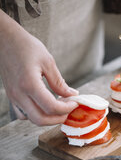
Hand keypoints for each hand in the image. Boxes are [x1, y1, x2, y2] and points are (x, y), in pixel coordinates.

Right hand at [0, 10, 78, 125]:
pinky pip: (23, 114)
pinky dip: (35, 115)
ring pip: (31, 119)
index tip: (75, 103)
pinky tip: (43, 106)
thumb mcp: (48, 62)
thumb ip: (59, 82)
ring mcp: (13, 97)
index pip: (51, 107)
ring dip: (47, 118)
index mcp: (30, 84)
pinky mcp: (11, 97)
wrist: (5, 40)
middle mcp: (19, 94)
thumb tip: (72, 95)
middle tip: (68, 110)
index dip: (67, 109)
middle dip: (58, 118)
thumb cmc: (26, 46)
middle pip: (41, 119)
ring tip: (58, 107)